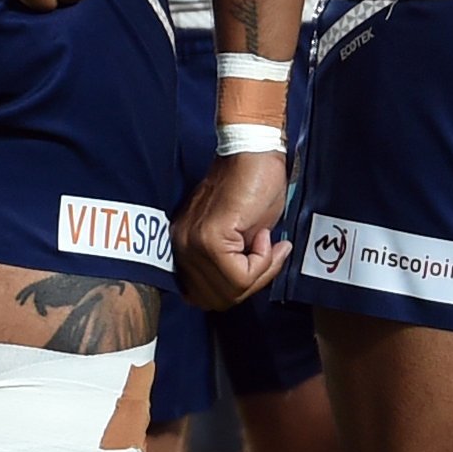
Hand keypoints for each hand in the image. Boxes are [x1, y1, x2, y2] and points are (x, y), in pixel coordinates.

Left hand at [177, 149, 293, 309]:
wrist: (254, 153)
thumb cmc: (253, 187)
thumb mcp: (241, 237)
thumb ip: (232, 263)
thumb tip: (242, 288)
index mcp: (183, 246)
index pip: (207, 296)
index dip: (243, 288)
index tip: (264, 259)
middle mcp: (181, 246)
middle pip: (218, 298)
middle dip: (254, 282)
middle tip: (271, 254)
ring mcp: (193, 242)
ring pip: (230, 289)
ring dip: (260, 271)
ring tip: (267, 242)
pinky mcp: (211, 237)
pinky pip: (240, 275)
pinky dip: (261, 262)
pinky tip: (263, 235)